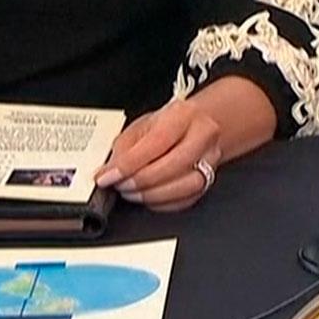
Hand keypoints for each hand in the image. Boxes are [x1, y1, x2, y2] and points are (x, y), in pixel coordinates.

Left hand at [95, 99, 222, 212]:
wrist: (199, 126)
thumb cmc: (169, 124)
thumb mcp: (142, 125)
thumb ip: (124, 147)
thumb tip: (109, 171)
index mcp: (183, 115)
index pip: (157, 142)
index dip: (129, 164)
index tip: (107, 176)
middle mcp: (203, 135)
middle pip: (175, 165)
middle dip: (141, 180)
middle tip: (120, 185)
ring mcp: (211, 159)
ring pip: (187, 186)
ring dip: (153, 195)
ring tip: (132, 193)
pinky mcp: (211, 180)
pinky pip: (187, 199)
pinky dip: (163, 203)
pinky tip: (148, 197)